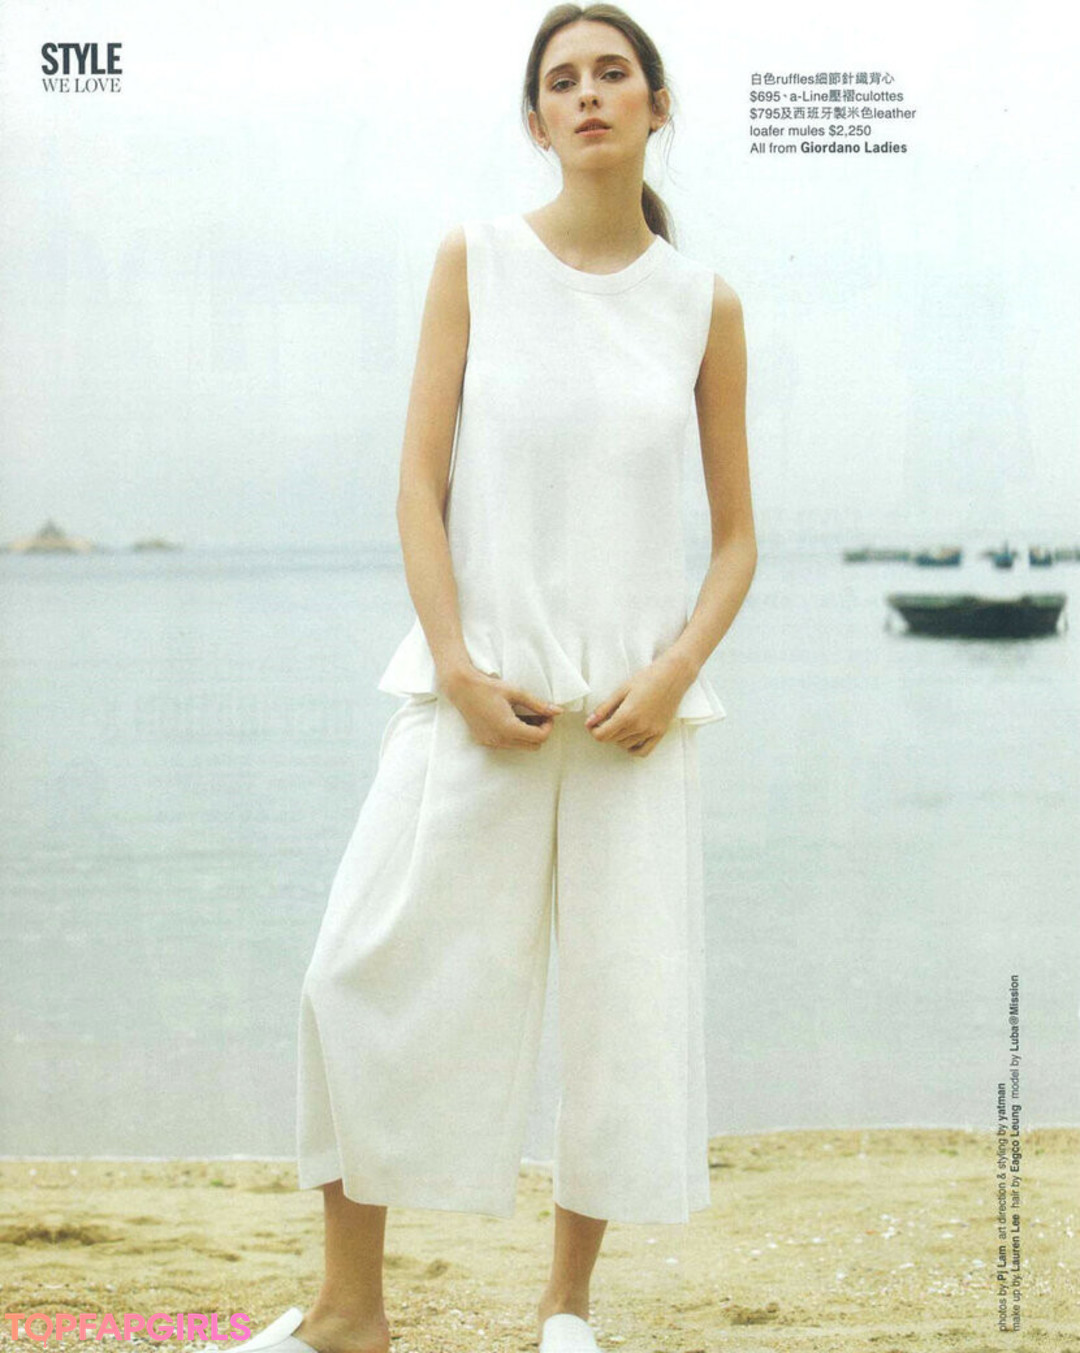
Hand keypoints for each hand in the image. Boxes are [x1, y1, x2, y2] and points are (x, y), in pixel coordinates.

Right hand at [441, 665, 561, 749]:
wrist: (462, 688)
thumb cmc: (489, 687)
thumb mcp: (516, 692)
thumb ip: (538, 704)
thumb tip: (558, 711)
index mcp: (509, 728)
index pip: (540, 737)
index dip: (549, 726)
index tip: (547, 714)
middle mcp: (499, 739)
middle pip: (533, 746)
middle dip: (540, 732)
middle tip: (539, 716)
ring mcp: (491, 742)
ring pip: (520, 746)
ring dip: (527, 734)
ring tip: (525, 716)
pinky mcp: (484, 741)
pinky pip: (506, 745)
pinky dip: (513, 736)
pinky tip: (511, 719)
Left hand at [584, 653, 692, 756]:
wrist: (672, 676)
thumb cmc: (647, 678)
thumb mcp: (621, 690)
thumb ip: (604, 708)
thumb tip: (589, 722)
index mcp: (627, 715)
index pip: (602, 736)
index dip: (593, 731)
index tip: (592, 724)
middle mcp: (638, 727)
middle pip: (612, 740)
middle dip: (604, 732)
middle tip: (606, 720)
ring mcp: (650, 732)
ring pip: (625, 745)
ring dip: (618, 738)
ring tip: (620, 723)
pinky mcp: (660, 733)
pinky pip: (643, 751)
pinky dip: (633, 749)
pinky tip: (630, 737)